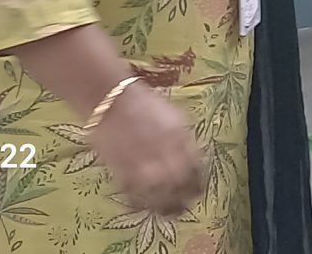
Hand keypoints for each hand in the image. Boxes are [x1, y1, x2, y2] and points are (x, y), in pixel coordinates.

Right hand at [93, 82, 205, 216]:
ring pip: (159, 193)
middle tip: (186, 206)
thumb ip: (185, 139)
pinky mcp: (120, 170)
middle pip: (180, 183)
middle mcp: (164, 152)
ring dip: (164, 205)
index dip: (198, 182)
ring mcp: (142, 162)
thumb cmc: (146, 105)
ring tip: (168, 212)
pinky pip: (133, 193)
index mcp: (180, 138)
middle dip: (184, 198)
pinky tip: (143, 206)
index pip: (196, 167)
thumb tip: (195, 157)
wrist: (112, 100)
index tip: (199, 190)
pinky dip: (140, 202)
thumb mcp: (175, 118)